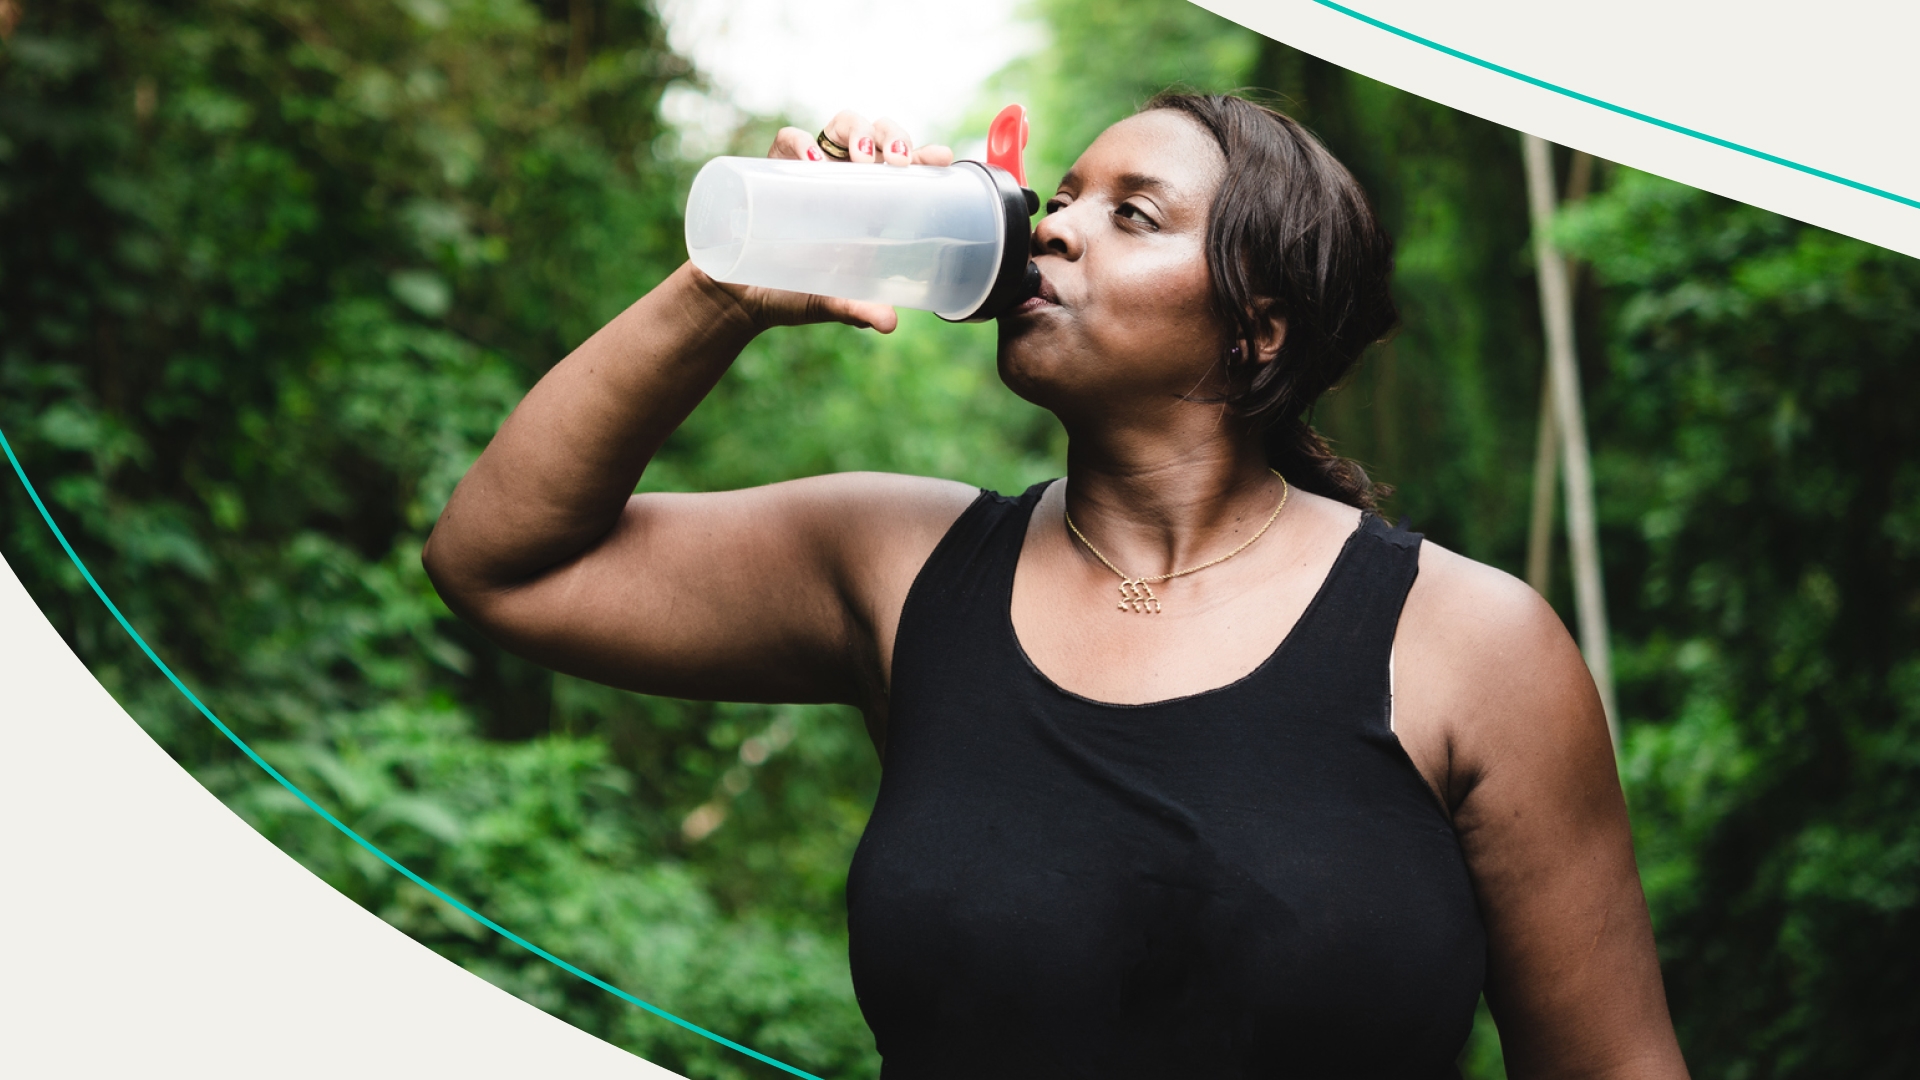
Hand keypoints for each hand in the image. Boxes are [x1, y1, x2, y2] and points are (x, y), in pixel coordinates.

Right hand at [694, 111, 957, 334]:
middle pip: (878, 134)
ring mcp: (810, 170)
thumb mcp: (828, 302)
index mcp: (869, 206)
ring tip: (862, 158)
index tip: (942, 158)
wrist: (737, 297)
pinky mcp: (772, 168)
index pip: (905, 167)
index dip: (925, 154)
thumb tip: (889, 323)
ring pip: (842, 125)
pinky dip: (802, 142)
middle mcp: (844, 180)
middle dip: (893, 136)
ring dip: (858, 130)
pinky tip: (814, 160)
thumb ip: (856, 308)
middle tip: (898, 161)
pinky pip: (789, 139)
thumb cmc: (791, 296)